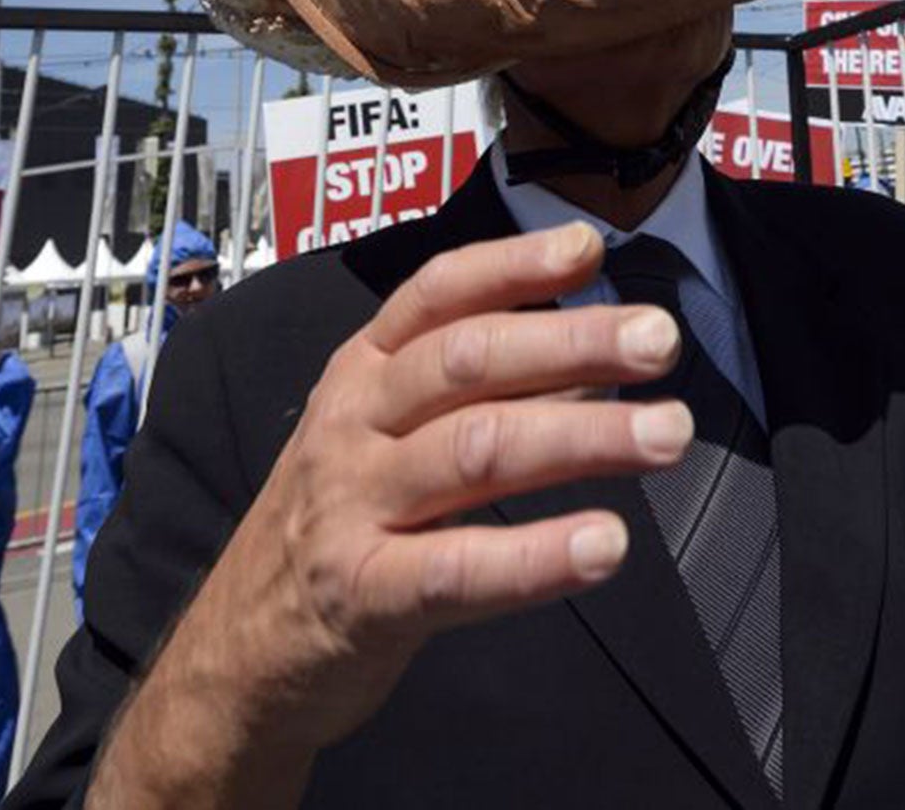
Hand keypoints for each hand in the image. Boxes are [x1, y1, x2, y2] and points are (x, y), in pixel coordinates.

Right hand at [90, 225, 688, 803]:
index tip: (593, 249)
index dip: (514, 266)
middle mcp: (354, 423)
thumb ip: (479, 388)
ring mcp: (353, 506)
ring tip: (669, 432)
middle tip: (664, 340)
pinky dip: (536, 555)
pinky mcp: (361, 594)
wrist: (235, 654)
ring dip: (583, 436)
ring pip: (476, 450)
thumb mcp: (387, 433)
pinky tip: (606, 544)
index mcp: (364, 371)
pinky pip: (455, 568)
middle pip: (471, 361)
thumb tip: (600, 348)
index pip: (438, 293)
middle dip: (575, 342)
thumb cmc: (341, 522)